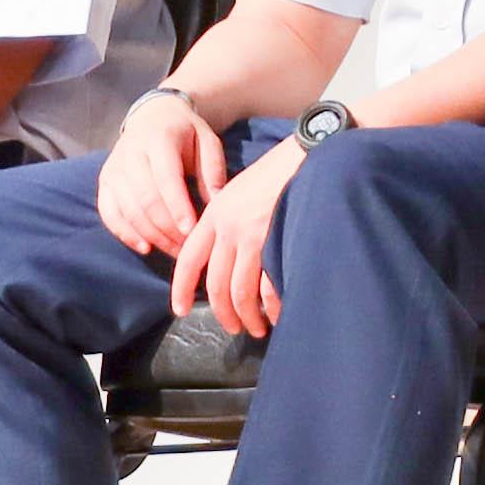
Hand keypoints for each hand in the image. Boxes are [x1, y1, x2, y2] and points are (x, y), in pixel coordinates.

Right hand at [96, 95, 222, 259]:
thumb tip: (216, 205)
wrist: (153, 115)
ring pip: (128, 211)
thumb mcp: (207, 141)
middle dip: (168, 229)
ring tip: (175, 251)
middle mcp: (131, 153)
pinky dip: (125, 234)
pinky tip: (146, 247)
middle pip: (146, 200)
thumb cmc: (186, 133)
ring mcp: (114, 168)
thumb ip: (213, 170)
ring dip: (152, 236)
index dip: (178, 208)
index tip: (192, 231)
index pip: (166, 179)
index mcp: (159, 139)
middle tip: (188, 249)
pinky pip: (109, 214)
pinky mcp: (104, 182)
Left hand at [171, 138, 307, 338]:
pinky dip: (272, 306)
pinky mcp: (277, 243)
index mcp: (214, 215)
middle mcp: (228, 229)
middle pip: (216, 284)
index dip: (181, 288)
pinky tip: (277, 314)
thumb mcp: (238, 192)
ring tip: (256, 328)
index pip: (189, 259)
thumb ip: (224, 222)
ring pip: (240, 291)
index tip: (179, 310)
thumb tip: (221, 257)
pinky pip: (269, 287)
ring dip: (247, 316)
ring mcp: (253, 237)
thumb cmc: (275, 173)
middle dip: (223, 312)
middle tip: (233, 328)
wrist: (306, 156)